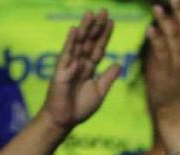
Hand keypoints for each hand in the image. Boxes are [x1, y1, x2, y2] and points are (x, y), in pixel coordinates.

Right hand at [40, 11, 120, 130]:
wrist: (66, 119)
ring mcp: (69, 65)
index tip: (111, 21)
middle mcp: (79, 63)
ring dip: (85, 28)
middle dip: (96, 26)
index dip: (105, 35)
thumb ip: (108, 77)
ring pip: (79, 43)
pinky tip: (75, 30)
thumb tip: (119, 63)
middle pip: (90, 41)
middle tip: (103, 10)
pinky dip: (71, 42)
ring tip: (90, 14)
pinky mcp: (61, 70)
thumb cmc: (80, 107)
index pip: (99, 47)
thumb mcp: (100, 91)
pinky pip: (67, 54)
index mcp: (89, 68)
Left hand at [145, 0, 179, 121]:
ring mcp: (179, 68)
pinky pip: (162, 55)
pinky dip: (156, 41)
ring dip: (165, 23)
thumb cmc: (179, 98)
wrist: (178, 118)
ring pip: (175, 41)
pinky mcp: (167, 75)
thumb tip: (176, 45)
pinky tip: (150, 29)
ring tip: (156, 8)